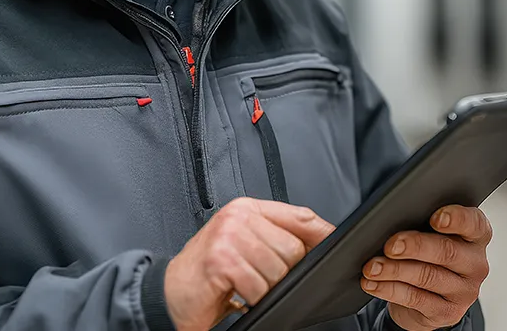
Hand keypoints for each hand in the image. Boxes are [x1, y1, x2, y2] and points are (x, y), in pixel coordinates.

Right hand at [164, 197, 334, 330]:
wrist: (170, 293)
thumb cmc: (208, 272)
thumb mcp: (243, 245)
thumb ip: (276, 236)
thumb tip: (319, 239)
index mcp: (247, 208)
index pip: (299, 215)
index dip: (322, 233)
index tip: (336, 244)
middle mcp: (238, 216)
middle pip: (293, 248)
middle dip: (283, 273)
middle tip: (258, 278)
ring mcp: (229, 235)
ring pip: (278, 270)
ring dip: (265, 288)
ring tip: (245, 285)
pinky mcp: (221, 259)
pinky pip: (258, 286)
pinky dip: (251, 298)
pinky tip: (236, 292)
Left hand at [360, 205, 490, 330]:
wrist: (429, 295)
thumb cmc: (428, 252)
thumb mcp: (430, 233)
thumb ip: (422, 221)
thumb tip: (391, 217)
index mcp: (476, 236)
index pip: (474, 223)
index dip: (456, 219)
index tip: (435, 218)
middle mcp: (475, 263)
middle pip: (446, 251)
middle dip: (415, 246)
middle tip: (390, 245)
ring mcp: (464, 291)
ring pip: (427, 276)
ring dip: (394, 270)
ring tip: (372, 267)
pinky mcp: (447, 313)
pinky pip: (415, 299)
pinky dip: (390, 289)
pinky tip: (373, 284)